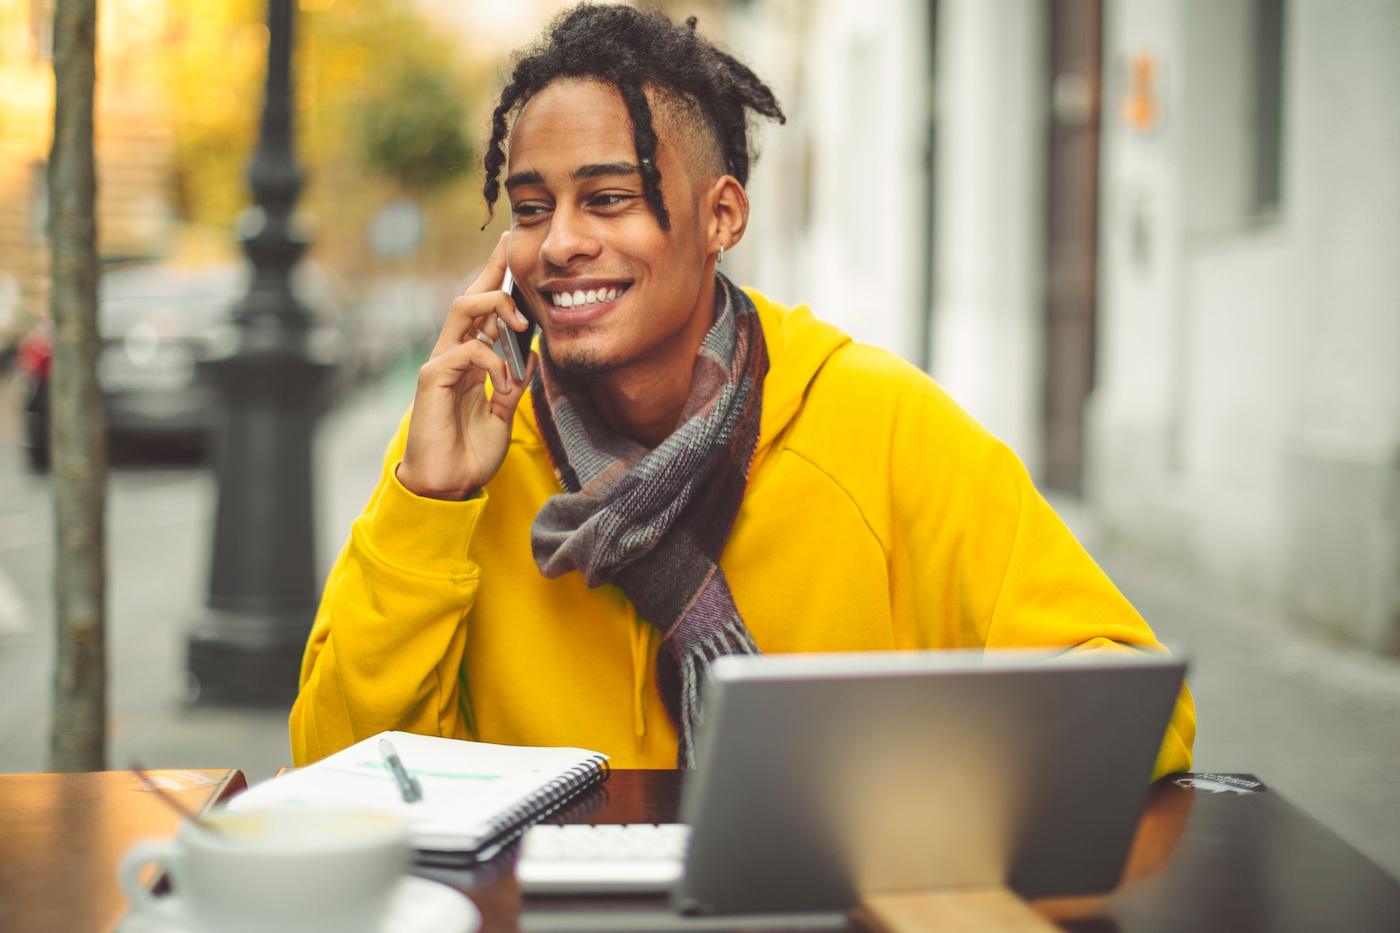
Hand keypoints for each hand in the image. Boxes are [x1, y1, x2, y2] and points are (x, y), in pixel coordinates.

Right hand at [397, 233, 536, 499]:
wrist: (446, 485)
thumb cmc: (469, 453)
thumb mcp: (502, 414)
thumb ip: (513, 384)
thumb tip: (531, 357)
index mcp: (469, 361)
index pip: (483, 312)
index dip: (495, 280)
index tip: (512, 251)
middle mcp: (452, 355)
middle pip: (468, 298)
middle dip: (491, 270)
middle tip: (512, 248)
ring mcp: (440, 364)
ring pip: (462, 311)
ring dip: (496, 307)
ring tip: (521, 322)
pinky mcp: (433, 379)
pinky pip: (466, 352)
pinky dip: (492, 361)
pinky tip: (503, 382)